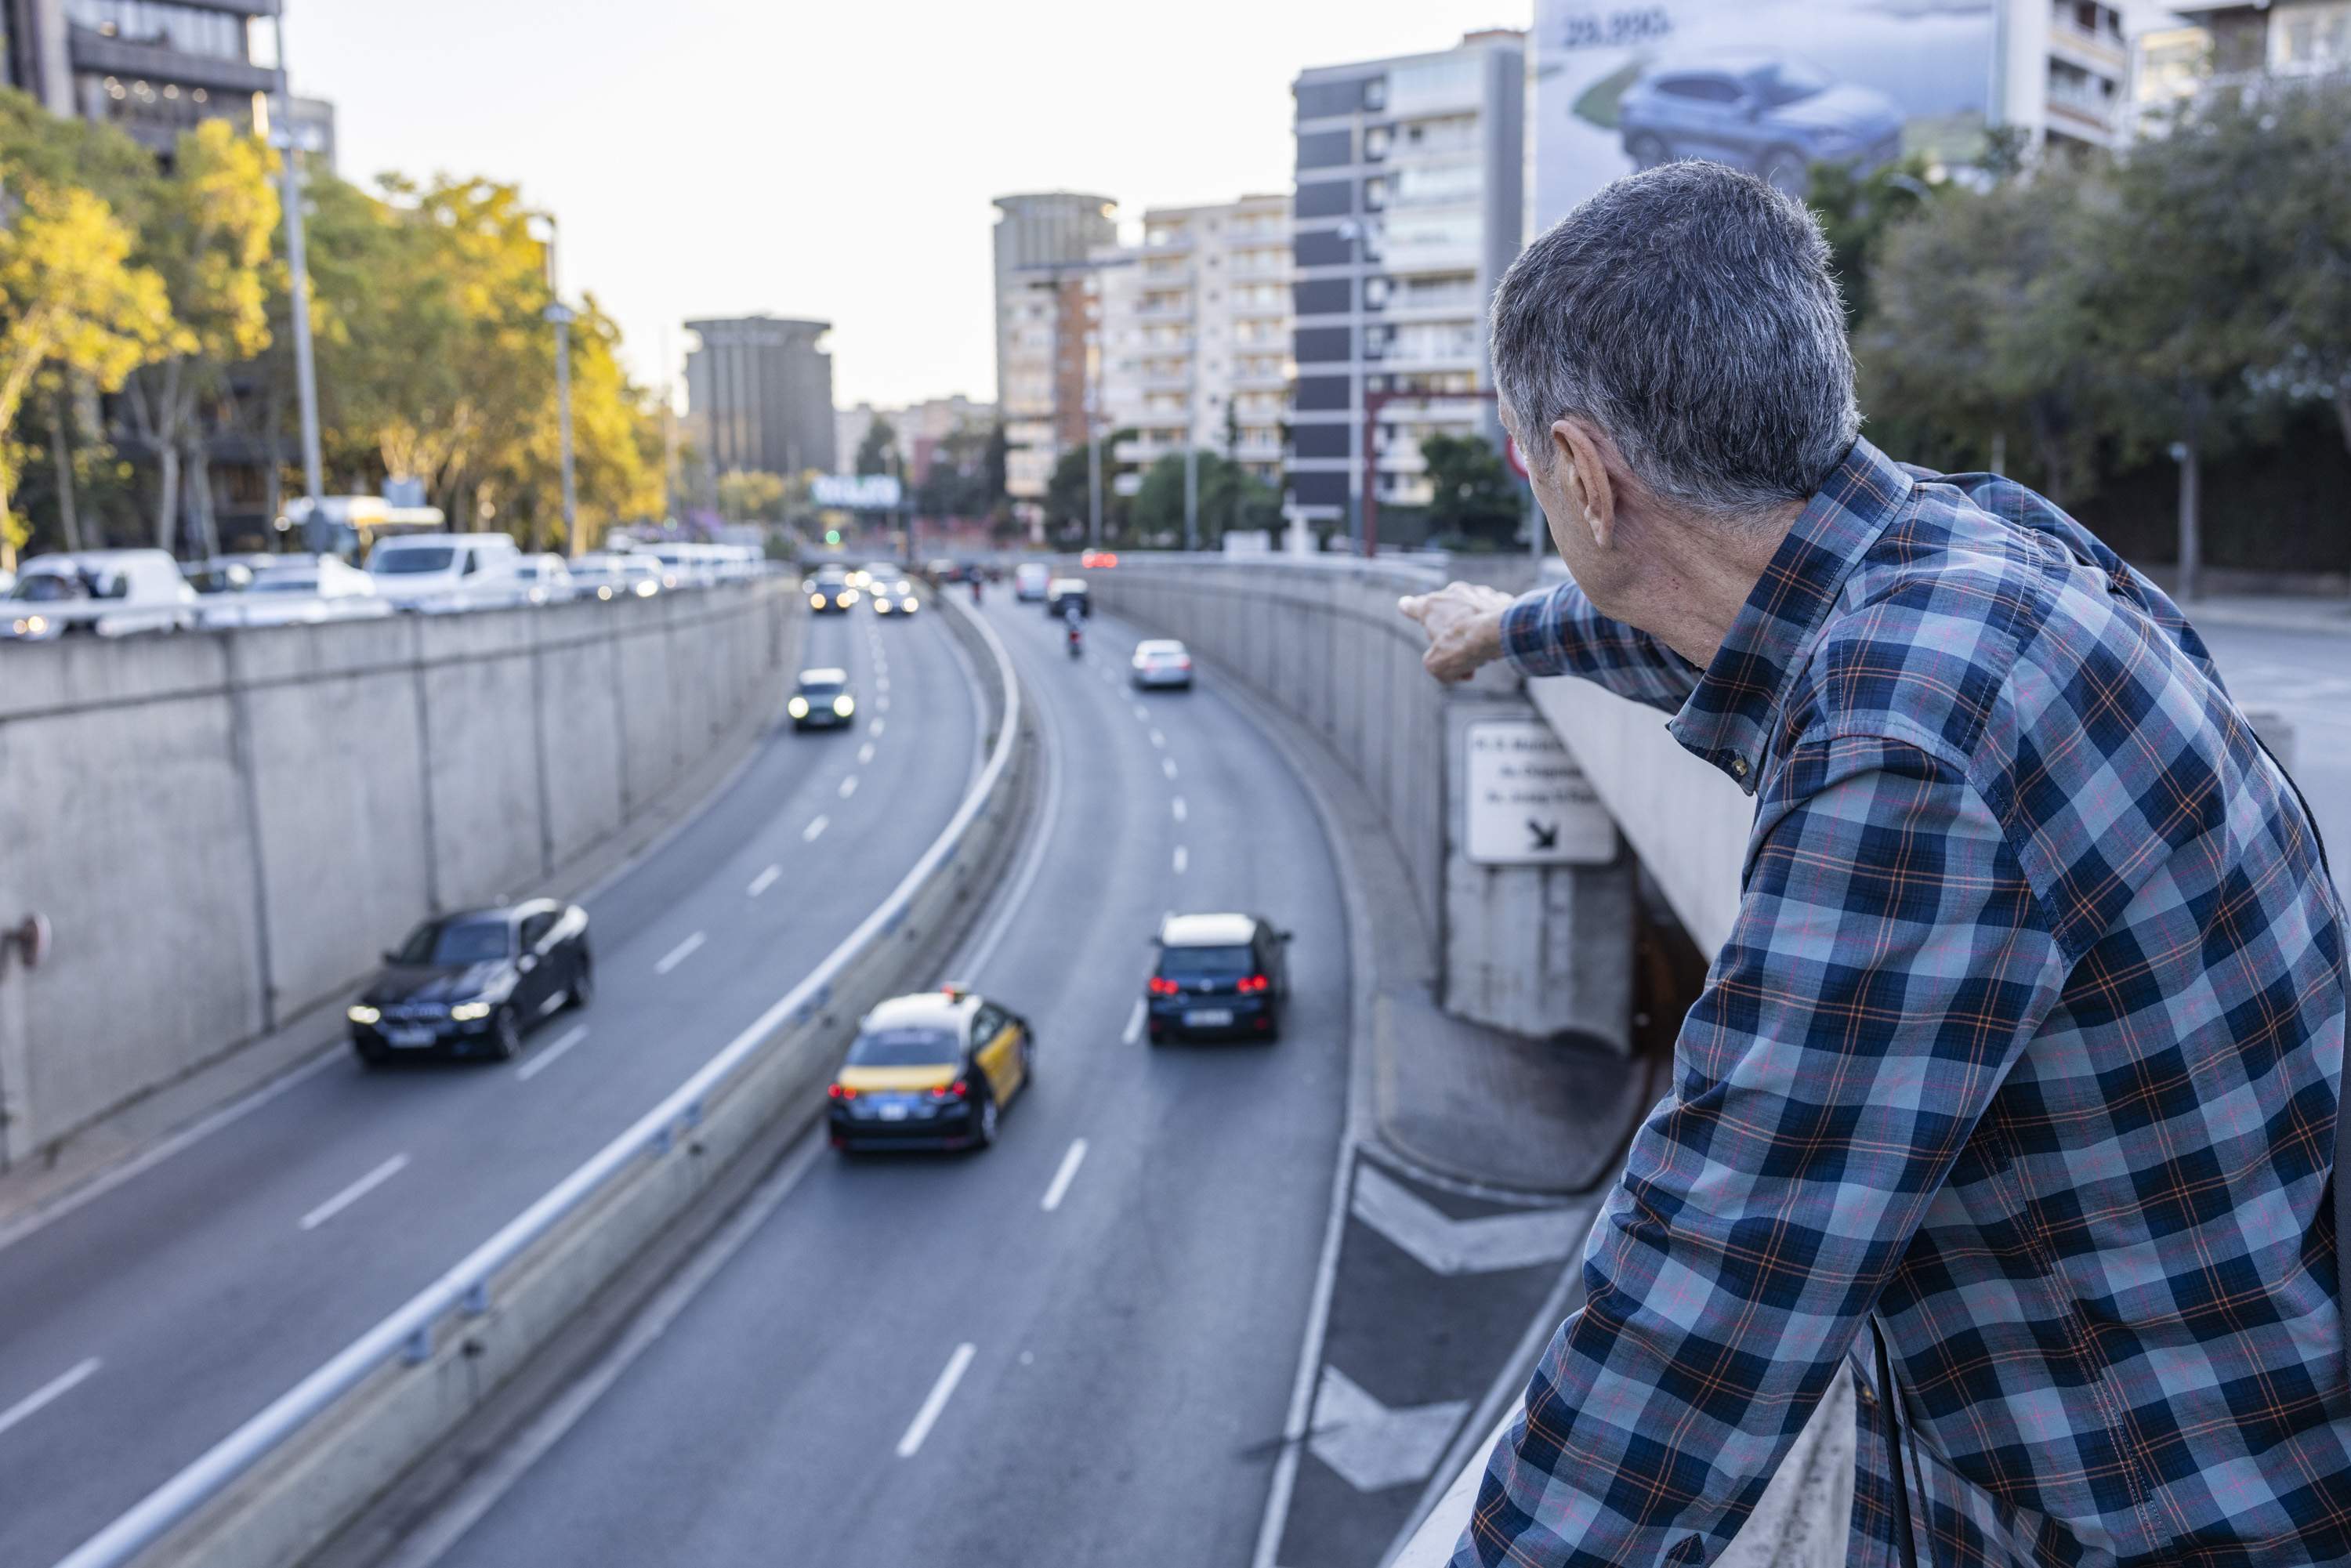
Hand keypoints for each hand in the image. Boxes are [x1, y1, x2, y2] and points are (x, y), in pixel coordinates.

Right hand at [1398, 582, 1513, 682]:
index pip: (1412, 606)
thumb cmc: (1463, 645)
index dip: (1407, 608)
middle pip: (1446, 616)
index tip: (1405, 605)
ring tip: (1482, 657)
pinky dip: (1493, 630)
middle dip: (1451, 637)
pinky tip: (1498, 645)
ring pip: (1472, 616)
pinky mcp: (1500, 598)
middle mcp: (1453, 593)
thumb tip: (1449, 670)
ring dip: (1474, 635)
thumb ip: (1434, 665)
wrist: (1500, 633)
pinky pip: (1492, 616)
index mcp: (1431, 606)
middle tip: (1460, 657)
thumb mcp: (1436, 665)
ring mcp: (1478, 593)